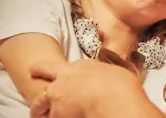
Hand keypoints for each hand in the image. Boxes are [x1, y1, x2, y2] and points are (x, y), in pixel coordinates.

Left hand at [29, 59, 163, 117]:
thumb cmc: (121, 86)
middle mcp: (66, 77)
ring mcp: (57, 95)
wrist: (114, 99)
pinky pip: (49, 117)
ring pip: (39, 101)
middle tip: (32, 72)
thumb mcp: (115, 73)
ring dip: (38, 107)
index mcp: (81, 66)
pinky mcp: (56, 113)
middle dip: (37, 70)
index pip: (66, 64)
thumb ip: (104, 75)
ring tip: (37, 113)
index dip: (61, 69)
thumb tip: (108, 79)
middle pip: (43, 70)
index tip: (59, 72)